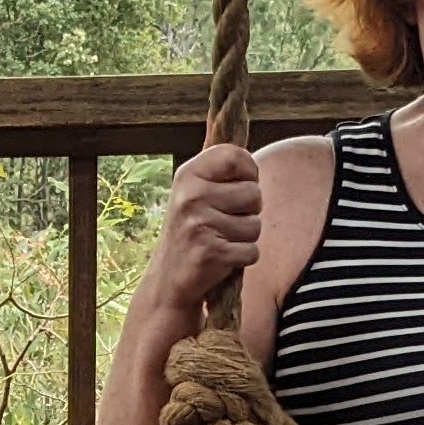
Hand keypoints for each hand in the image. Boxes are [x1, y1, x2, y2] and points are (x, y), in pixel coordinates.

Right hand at [157, 141, 262, 310]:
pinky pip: (252, 251)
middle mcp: (191, 195)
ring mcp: (199, 224)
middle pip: (254, 193)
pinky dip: (243, 259)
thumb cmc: (191, 231)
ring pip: (256, 225)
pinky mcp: (211, 252)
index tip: (242, 185)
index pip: (237, 156)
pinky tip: (222, 259)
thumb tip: (245, 144)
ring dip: (245, 238)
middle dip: (249, 211)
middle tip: (225, 222)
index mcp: (188, 174)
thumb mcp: (195, 193)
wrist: (168, 281)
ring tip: (221, 241)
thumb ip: (219, 171)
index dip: (250, 172)